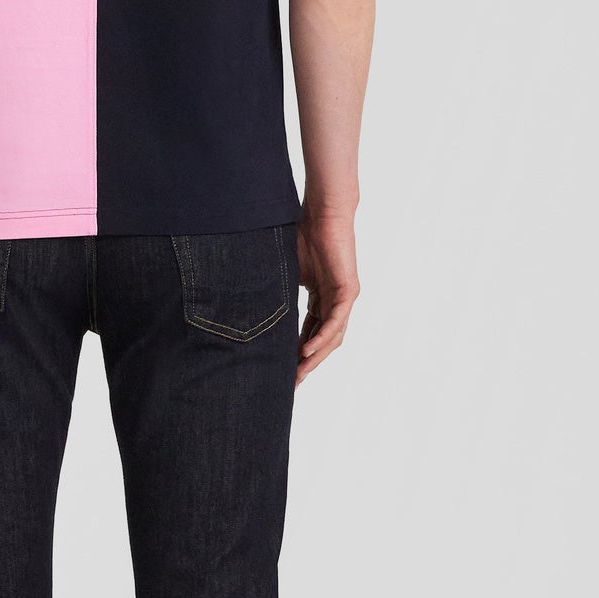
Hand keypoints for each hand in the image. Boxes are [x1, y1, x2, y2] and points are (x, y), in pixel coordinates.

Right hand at [296, 208, 360, 387]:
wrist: (322, 214)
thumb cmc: (302, 234)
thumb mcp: (286, 272)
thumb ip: (278, 292)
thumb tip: (249, 307)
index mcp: (321, 297)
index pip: (309, 332)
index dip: (296, 352)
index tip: (282, 370)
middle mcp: (335, 301)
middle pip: (322, 341)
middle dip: (306, 363)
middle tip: (290, 383)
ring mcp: (344, 298)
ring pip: (331, 337)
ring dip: (315, 357)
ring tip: (298, 374)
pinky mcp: (348, 291)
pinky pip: (335, 322)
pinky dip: (322, 338)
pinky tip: (308, 352)